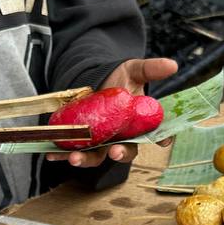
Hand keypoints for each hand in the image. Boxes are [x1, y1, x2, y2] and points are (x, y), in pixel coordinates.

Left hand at [46, 56, 177, 167]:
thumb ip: (150, 69)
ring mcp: (100, 143)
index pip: (154, 136)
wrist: (95, 81)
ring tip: (75, 158)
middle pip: (124, 152)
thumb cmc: (119, 79)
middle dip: (120, 155)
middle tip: (116, 153)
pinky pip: (72, 151)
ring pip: (96, 156)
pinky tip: (51, 154)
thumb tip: (172, 64)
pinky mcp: (81, 142)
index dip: (160, 139)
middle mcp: (121, 139)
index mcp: (139, 127)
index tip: (162, 141)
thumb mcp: (134, 70)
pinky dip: (61, 154)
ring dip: (85, 160)